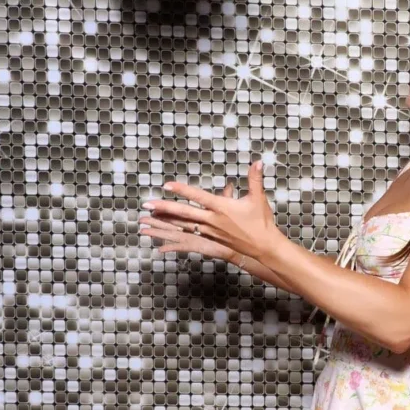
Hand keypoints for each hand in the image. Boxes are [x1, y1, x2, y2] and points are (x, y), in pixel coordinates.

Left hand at [141, 161, 280, 261]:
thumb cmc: (261, 222)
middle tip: (146, 204)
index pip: (198, 197)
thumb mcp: (258, 199)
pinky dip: (175, 236)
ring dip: (165, 221)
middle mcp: (212, 220)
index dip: (182, 190)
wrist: (263, 246)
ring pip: (183, 225)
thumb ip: (255, 180)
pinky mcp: (211, 239)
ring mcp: (210, 231)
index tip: (168, 185)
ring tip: (149, 218)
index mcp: (222, 208)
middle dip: (164, 208)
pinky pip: (189, 236)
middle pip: (184, 213)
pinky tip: (163, 238)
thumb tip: (257, 163)